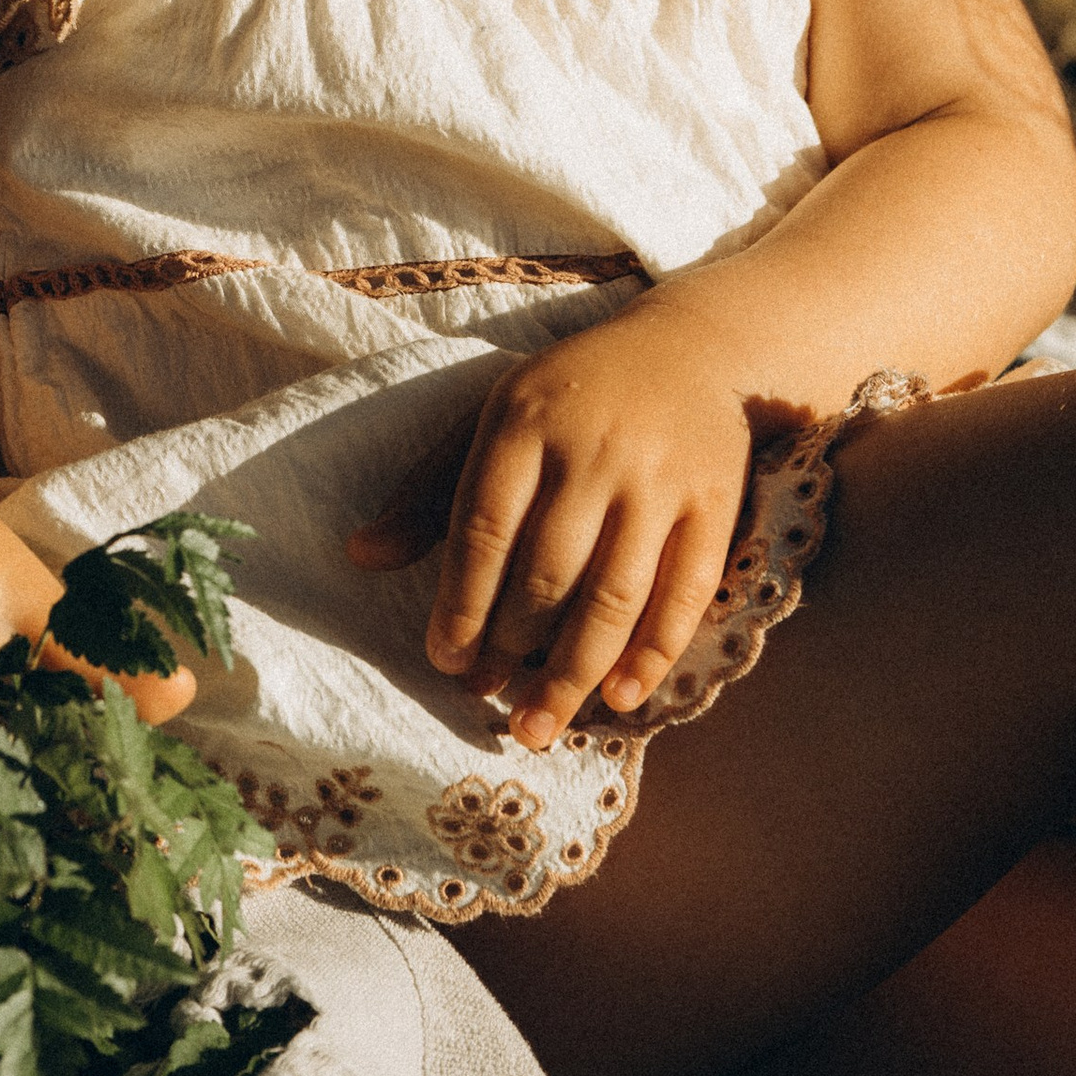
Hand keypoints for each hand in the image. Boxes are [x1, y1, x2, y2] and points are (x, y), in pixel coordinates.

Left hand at [348, 303, 754, 748]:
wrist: (689, 348)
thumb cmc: (570, 396)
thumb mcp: (493, 418)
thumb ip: (429, 491)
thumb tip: (360, 557)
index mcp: (524, 421)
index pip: (483, 530)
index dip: (461, 605)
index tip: (446, 660)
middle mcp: (592, 449)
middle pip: (547, 572)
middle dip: (512, 648)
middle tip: (489, 698)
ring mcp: (658, 479)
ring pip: (612, 596)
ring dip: (573, 674)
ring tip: (538, 726)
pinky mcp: (714, 504)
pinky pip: (683, 595)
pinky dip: (652, 654)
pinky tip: (620, 697)